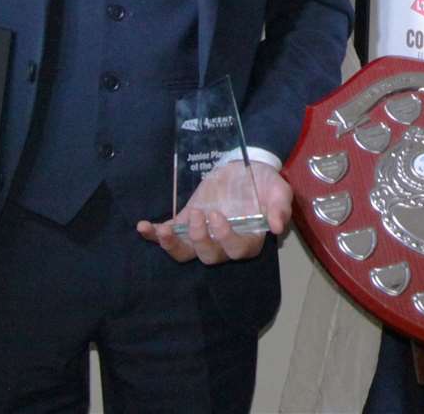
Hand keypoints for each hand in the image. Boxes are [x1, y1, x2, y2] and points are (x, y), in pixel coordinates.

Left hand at [136, 160, 291, 263]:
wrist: (245, 166)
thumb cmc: (263, 182)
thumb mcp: (278, 190)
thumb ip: (280, 207)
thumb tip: (276, 226)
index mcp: (248, 239)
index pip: (237, 250)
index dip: (226, 239)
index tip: (217, 216)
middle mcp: (223, 243)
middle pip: (209, 256)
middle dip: (200, 239)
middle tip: (199, 214)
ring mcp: (202, 234)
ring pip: (185, 254)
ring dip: (171, 246)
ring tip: (163, 231)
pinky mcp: (185, 223)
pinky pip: (168, 235)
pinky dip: (154, 234)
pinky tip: (143, 227)